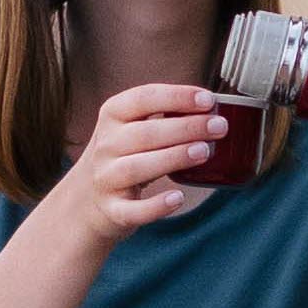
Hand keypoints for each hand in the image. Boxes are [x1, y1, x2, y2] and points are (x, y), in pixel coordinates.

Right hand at [41, 76, 244, 246]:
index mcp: (112, 116)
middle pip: (145, 133)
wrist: (87, 198)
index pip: (143, 98)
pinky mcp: (112, 210)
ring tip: (205, 152)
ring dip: (173, 158)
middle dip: (186, 128)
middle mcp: (106, 145)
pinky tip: (178, 198)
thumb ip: (164, 116)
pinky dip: (156, 205)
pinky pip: (133, 210)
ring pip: (138, 167)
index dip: (176, 97)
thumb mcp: (132, 127)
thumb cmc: (124, 155)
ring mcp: (106, 178)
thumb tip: (215, 109)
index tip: (208, 99)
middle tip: (219, 126)